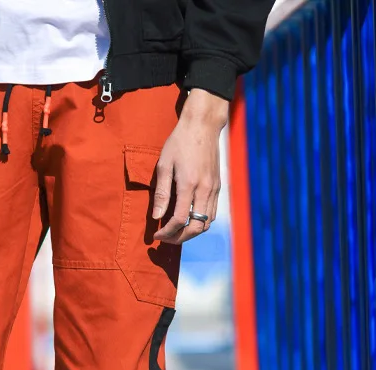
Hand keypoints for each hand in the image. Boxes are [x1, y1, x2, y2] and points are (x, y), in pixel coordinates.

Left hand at [152, 89, 228, 243]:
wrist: (203, 125)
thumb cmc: (179, 143)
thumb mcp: (164, 165)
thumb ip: (161, 193)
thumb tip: (156, 217)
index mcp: (189, 184)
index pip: (179, 220)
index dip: (167, 232)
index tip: (157, 235)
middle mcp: (205, 189)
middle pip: (197, 227)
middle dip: (180, 238)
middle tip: (166, 238)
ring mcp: (214, 189)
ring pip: (207, 223)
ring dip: (191, 232)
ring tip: (176, 231)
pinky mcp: (218, 186)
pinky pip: (212, 213)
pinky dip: (201, 222)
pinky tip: (188, 220)